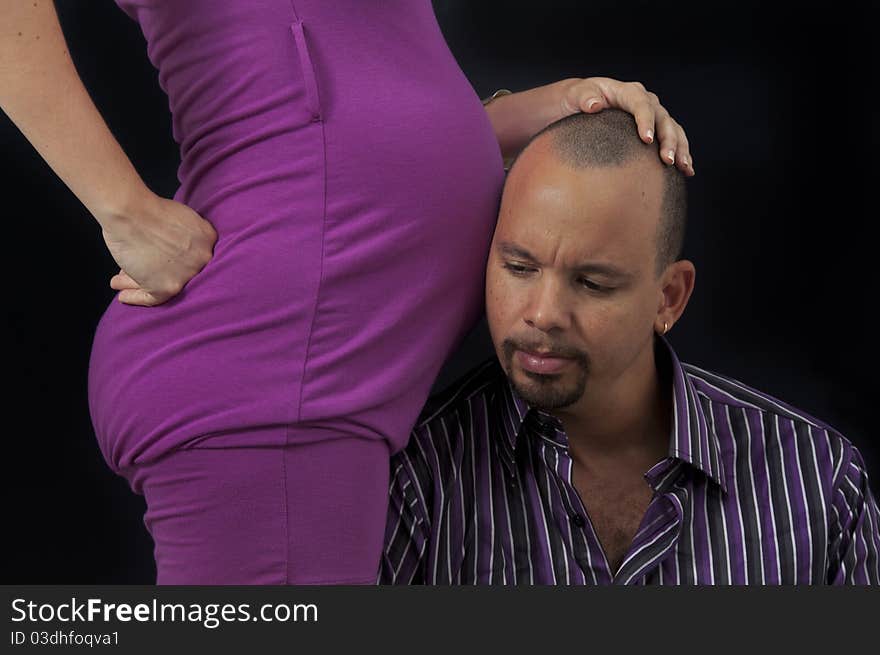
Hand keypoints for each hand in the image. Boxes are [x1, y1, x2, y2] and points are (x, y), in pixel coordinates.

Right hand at [100, 193, 217, 305]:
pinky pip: (152, 300)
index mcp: (207, 239)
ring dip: (138, 284)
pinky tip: (124, 296)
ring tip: (121, 281)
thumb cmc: (147, 208)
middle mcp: (202, 260)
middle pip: (178, 272)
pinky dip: (135, 298)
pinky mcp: (166, 288)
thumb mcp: (180, 216)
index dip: (173, 259)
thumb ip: (184, 233)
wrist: (130, 211)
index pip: (193, 255)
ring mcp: (185, 276)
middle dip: (157, 271)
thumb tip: (171, 248)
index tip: (161, 261)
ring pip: (163, 286)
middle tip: (142, 271)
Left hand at [557, 77, 693, 175]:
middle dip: (668, 139)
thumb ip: (584, 98)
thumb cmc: (575, 100)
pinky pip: (672, 139)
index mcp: (626, 92)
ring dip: (680, 148)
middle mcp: (644, 101)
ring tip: (684, 167)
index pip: (641, 103)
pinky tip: (687, 170)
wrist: (576, 105)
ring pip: (672, 129)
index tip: (647, 140)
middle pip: (663, 118)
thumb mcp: (574, 95)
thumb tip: (595, 105)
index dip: (646, 120)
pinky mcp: (654, 128)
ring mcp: (651, 115)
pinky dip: (681, 153)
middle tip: (667, 160)